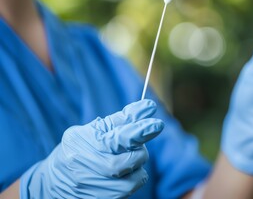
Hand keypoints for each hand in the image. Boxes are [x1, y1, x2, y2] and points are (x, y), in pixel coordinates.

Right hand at [20, 99, 163, 198]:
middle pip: (133, 158)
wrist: (51, 184)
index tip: (157, 123)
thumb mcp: (90, 131)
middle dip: (140, 150)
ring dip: (136, 165)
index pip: (120, 136)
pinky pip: (132, 188)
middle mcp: (92, 168)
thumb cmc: (75, 150)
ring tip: (123, 159)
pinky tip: (120, 174)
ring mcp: (99, 188)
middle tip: (135, 145)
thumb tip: (147, 107)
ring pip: (137, 176)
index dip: (141, 130)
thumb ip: (119, 120)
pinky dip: (132, 177)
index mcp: (87, 143)